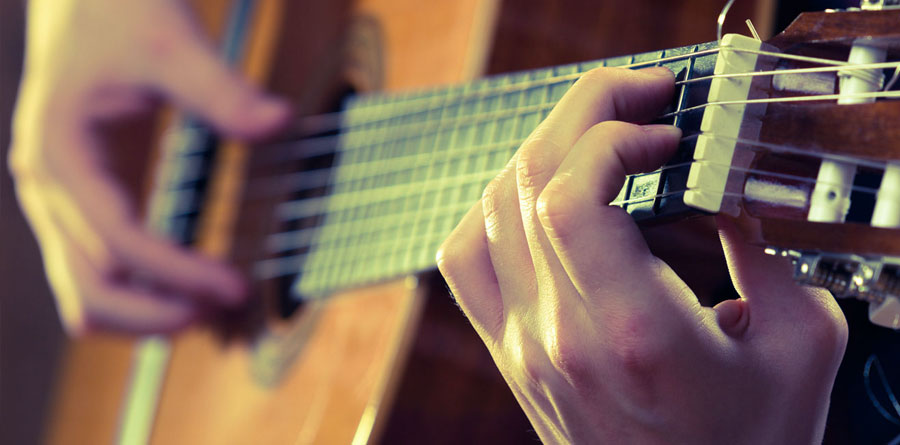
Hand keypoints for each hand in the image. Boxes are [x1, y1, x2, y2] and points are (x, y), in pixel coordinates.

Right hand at [9, 0, 287, 334]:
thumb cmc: (116, 9)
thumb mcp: (170, 40)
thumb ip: (220, 88)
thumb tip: (278, 121)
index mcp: (62, 154)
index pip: (122, 243)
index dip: (181, 274)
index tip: (237, 287)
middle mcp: (47, 187)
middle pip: (91, 291)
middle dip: (156, 314)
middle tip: (222, 312)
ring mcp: (55, 200)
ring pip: (85, 292)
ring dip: (144, 313)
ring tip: (209, 309)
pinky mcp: (76, 201)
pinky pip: (93, 271)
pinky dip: (135, 292)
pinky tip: (185, 284)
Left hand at [437, 67, 847, 442]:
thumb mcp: (800, 346)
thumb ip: (767, 257)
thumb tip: (724, 195)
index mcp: (634, 332)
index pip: (571, 197)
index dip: (610, 135)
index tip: (663, 131)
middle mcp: (561, 336)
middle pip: (529, 183)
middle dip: (581, 113)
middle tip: (633, 96)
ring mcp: (523, 346)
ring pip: (487, 212)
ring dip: (539, 152)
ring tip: (591, 137)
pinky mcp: (510, 354)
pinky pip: (465, 260)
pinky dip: (491, 209)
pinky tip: (537, 196)